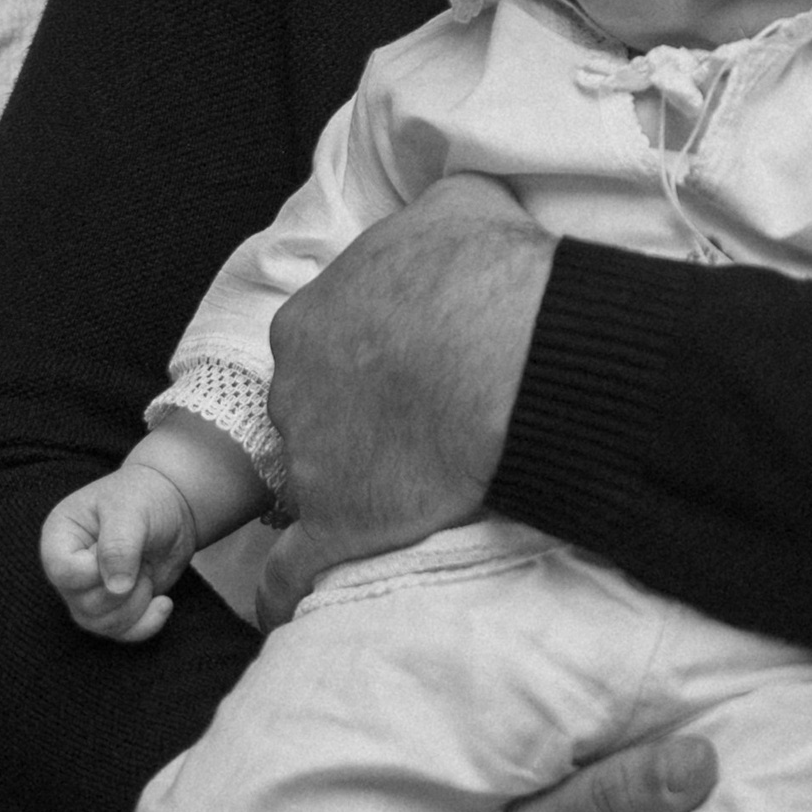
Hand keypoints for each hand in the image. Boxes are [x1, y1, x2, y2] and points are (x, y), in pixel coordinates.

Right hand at [40, 466, 199, 641]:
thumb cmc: (145, 498)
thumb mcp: (132, 510)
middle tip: (143, 557)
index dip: (97, 571)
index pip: (64, 572)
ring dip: (136, 604)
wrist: (172, 505)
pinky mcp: (115, 605)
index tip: (126, 551)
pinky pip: (121, 633)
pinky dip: (146, 625)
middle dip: (125, 588)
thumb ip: (120, 545)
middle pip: (84, 604)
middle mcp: (68, 570)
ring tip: (147, 571)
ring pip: (101, 624)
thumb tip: (116, 588)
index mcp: (60, 538)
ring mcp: (90, 591)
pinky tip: (164, 603)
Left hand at [260, 174, 552, 623]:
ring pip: (308, 487)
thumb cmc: (496, 276)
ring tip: (392, 511)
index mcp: (313, 317)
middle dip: (352, 428)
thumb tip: (442, 211)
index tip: (409, 377)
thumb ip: (436, 211)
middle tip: (414, 438)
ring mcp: (313, 461)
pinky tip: (294, 607)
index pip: (324, 347)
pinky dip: (289, 592)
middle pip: (312, 417)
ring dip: (341, 497)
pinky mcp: (342, 525)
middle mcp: (295, 389)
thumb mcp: (464, 204)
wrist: (522, 355)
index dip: (368, 363)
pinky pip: (292, 574)